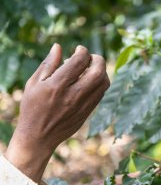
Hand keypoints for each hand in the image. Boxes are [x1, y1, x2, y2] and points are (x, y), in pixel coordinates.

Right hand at [5, 44, 109, 182]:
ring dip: (102, 71)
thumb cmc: (32, 107)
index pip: (79, 62)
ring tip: (93, 68)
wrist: (38, 137)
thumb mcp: (34, 84)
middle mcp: (72, 95)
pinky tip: (92, 81)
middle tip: (92, 57)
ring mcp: (82, 105)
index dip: (83, 52)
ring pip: (103, 83)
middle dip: (98, 60)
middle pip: (97, 72)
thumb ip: (48, 64)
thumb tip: (58, 47)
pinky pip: (101, 94)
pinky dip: (100, 83)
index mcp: (56, 86)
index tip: (79, 49)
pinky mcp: (88, 113)